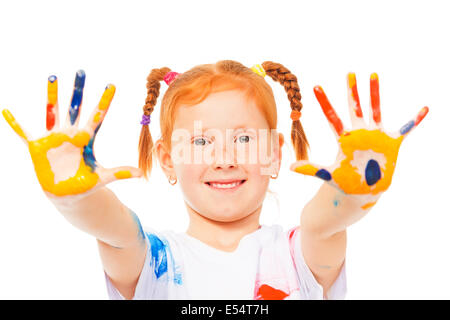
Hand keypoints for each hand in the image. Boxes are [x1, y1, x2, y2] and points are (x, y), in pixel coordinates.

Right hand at [2, 70, 141, 198]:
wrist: (67, 194)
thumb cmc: (85, 184)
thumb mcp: (102, 178)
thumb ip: (119, 173)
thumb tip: (140, 173)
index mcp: (86, 139)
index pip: (97, 117)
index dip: (104, 102)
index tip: (111, 85)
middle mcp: (70, 134)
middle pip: (75, 108)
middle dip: (78, 90)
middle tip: (81, 71)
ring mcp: (53, 139)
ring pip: (52, 112)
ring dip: (52, 96)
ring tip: (53, 77)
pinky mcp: (38, 147)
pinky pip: (24, 133)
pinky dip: (15, 124)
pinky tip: (6, 110)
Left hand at [290, 73, 427, 207]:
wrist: (363, 191)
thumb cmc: (345, 183)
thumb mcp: (328, 175)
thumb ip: (312, 170)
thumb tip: (290, 168)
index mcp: (345, 138)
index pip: (332, 117)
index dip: (325, 102)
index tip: (316, 87)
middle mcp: (360, 133)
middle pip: (355, 107)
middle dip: (352, 90)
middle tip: (349, 72)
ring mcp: (376, 136)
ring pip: (375, 110)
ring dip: (374, 93)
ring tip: (373, 75)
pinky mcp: (391, 143)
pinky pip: (405, 129)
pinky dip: (415, 120)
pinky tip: (424, 109)